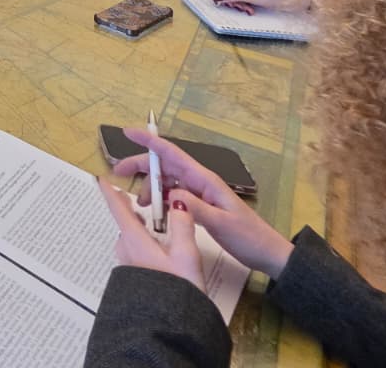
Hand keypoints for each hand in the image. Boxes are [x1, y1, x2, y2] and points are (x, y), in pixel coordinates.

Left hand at [96, 179, 203, 290]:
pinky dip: (142, 246)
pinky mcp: (133, 279)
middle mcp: (126, 251)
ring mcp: (128, 266)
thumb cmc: (177, 290)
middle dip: (130, 212)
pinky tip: (157, 253)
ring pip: (130, 240)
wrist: (168, 325)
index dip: (110, 192)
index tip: (100, 178)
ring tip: (151, 225)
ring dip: (138, 231)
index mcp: (134, 240)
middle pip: (125, 224)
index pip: (118, 209)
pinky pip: (134, 254)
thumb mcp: (186, 255)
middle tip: (135, 201)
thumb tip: (178, 202)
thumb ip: (183, 226)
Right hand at [111, 127, 293, 278]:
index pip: (173, 154)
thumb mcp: (221, 223)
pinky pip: (173, 197)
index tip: (128, 132)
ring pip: (167, 182)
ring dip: (151, 189)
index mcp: (205, 180)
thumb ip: (196, 208)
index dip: (150, 142)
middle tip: (119, 173)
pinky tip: (155, 212)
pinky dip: (160, 201)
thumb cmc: (248, 236)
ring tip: (143, 207)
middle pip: (164, 166)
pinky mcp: (199, 207)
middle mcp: (199, 183)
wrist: (267, 253)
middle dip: (141, 166)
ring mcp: (199, 194)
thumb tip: (171, 194)